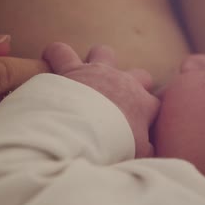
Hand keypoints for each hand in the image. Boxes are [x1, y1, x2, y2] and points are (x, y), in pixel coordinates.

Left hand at [42, 42, 159, 157]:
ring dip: (98, 60)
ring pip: (104, 53)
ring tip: (88, 72)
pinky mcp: (71, 68)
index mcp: (143, 104)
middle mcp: (124, 82)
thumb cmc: (113, 144)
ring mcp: (98, 72)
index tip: (143, 123)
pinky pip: (61, 52)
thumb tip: (149, 150)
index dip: (149, 113)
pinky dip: (56, 54)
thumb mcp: (136, 152)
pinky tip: (51, 59)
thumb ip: (145, 149)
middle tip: (122, 98)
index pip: (154, 105)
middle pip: (139, 74)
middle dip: (135, 82)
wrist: (84, 132)